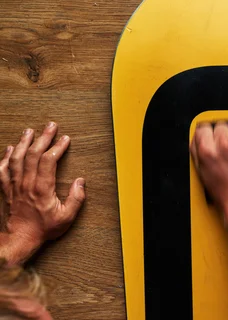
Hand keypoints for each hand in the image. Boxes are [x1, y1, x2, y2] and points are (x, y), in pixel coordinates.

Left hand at [0, 122, 85, 265]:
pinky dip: (6, 157)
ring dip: (24, 142)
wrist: (18, 240)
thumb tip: (81, 182)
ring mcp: (14, 185)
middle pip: (33, 154)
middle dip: (43, 138)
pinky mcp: (6, 189)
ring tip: (30, 131)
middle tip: (50, 126)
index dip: (57, 147)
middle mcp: (26, 184)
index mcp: (42, 188)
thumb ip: (76, 199)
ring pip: (17, 158)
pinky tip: (10, 148)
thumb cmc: (43, 229)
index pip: (49, 161)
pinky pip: (2, 169)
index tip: (65, 139)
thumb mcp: (66, 217)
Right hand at [190, 122, 227, 222]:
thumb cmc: (222, 190)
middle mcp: (223, 146)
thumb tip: (198, 136)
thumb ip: (197, 151)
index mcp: (207, 151)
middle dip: (222, 135)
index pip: (203, 128)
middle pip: (221, 125)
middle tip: (225, 147)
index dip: (207, 133)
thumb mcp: (201, 171)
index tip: (210, 137)